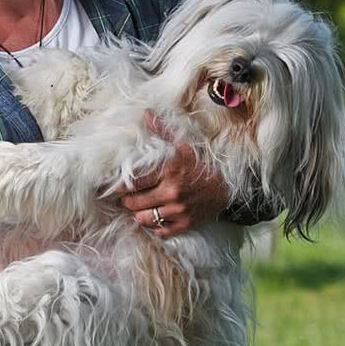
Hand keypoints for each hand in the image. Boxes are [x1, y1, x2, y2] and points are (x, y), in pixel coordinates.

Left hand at [116, 111, 229, 237]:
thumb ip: (162, 131)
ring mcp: (178, 210)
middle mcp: (171, 192)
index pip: (132, 182)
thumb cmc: (202, 164)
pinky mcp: (185, 225)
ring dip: (138, 214)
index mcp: (168, 171)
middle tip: (127, 197)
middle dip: (127, 200)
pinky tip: (155, 217)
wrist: (229, 186)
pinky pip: (159, 231)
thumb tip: (146, 114)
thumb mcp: (183, 145)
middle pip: (133, 202)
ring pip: (143, 219)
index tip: (116, 186)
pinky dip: (154, 226)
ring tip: (139, 207)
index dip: (121, 185)